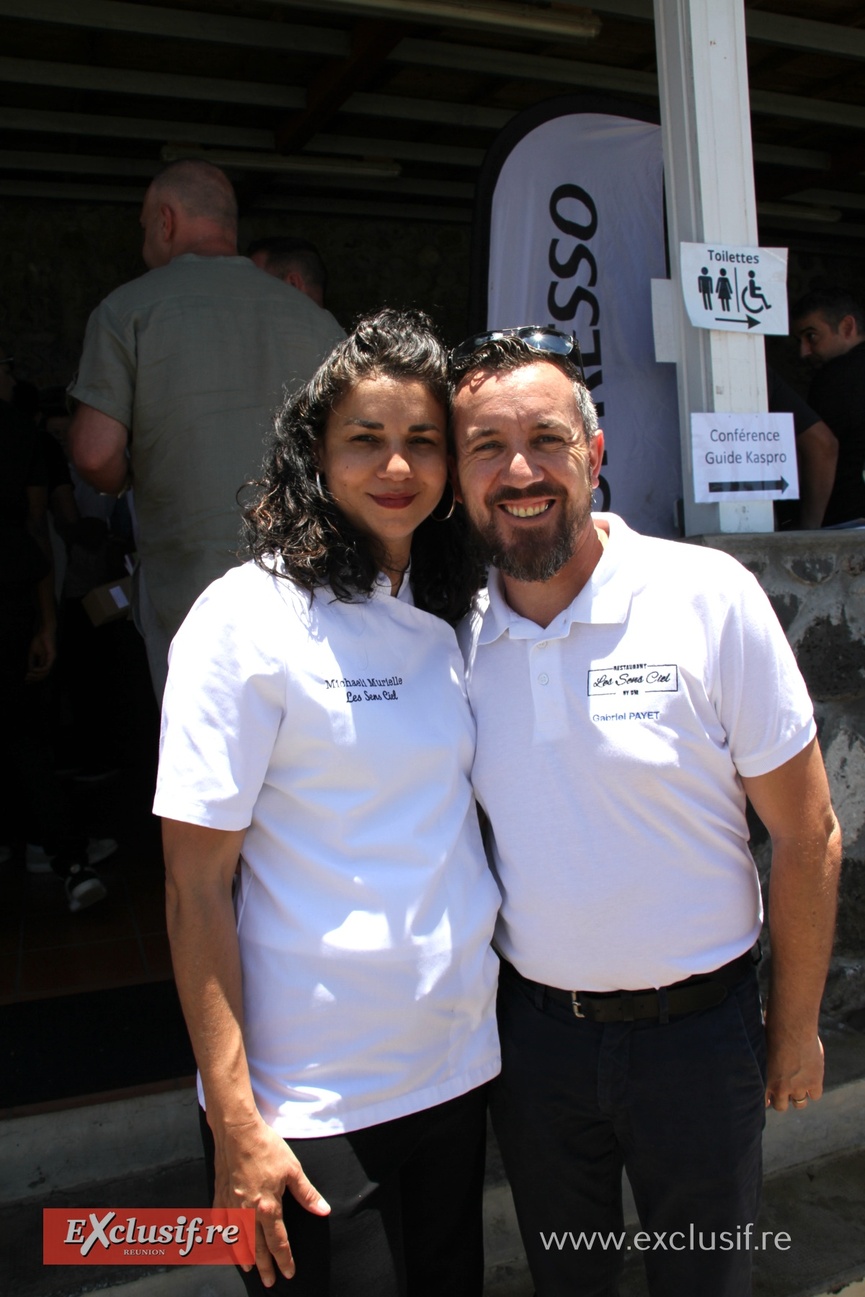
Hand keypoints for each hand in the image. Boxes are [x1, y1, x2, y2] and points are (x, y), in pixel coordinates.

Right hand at [26, 627, 56, 681]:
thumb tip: (29, 671)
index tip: (26, 681)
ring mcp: (51, 660)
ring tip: (29, 675)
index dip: (34, 678)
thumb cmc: (38, 641)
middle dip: (34, 678)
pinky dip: (39, 670)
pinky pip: (46, 667)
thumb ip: (31, 662)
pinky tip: (33, 670)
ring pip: (45, 673)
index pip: (41, 673)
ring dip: (36, 675)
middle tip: (26, 679)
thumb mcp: (32, 653)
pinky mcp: (52, 657)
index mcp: (44, 662)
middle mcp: (49, 662)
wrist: (44, 632)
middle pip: (43, 675)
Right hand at [213, 1116, 329, 1286]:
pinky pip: (219, 1223)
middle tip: (268, 1282)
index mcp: (267, 1207)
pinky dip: (223, 1236)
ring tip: (248, 1268)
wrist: (238, 1131)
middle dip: (264, 1267)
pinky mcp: (219, 1195)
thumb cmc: (267, 1148)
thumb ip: (307, 1194)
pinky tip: (225, 1242)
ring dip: (243, 1256)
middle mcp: (247, 1212)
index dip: (285, 1259)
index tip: (289, 1273)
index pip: (278, 1242)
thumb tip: (324, 1211)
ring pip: (236, 1240)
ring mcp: (231, 1205)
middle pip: (256, 1248)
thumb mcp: (293, 1170)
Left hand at [765, 1029, 824, 1111]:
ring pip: (799, 1104)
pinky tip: (811, 1078)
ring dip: (798, 1096)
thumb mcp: (760, 1047)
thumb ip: (760, 1059)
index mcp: (764, 1080)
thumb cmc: (771, 1031)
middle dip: (782, 1099)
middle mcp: (780, 1088)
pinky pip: (815, 1095)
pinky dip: (814, 1089)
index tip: (769, 1097)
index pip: (764, 1101)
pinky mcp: (814, 1081)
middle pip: (780, 1106)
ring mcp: (798, 1086)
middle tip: (784, 1088)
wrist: (791, 1028)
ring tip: (798, 1084)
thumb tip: (751, 1060)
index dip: (767, 1099)